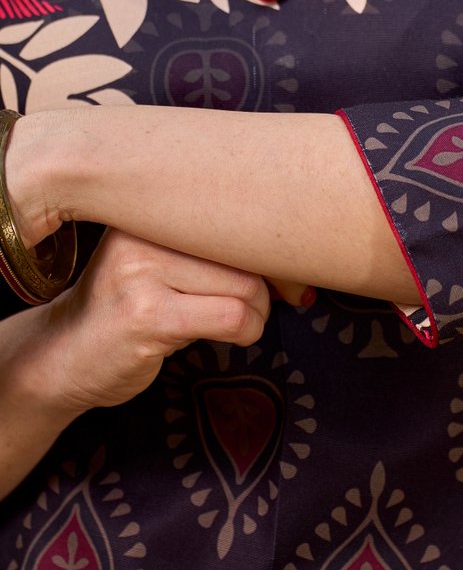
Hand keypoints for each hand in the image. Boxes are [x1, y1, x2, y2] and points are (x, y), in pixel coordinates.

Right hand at [33, 229, 272, 413]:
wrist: (61, 356)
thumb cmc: (126, 310)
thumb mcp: (160, 262)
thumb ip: (211, 250)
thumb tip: (294, 253)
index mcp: (147, 213)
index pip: (235, 215)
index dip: (271, 249)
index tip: (287, 276)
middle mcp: (141, 234)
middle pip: (244, 252)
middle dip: (269, 287)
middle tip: (265, 307)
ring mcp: (140, 274)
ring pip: (244, 286)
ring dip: (258, 314)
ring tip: (241, 323)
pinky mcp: (147, 316)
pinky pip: (230, 317)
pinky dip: (247, 332)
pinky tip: (235, 338)